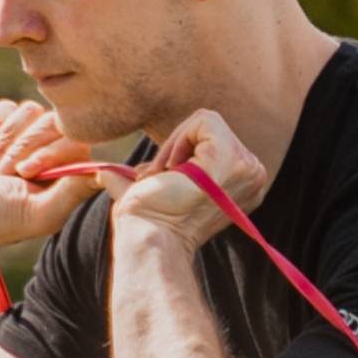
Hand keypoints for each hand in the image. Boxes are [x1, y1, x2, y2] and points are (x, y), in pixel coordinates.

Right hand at [0, 99, 99, 256]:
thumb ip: (74, 191)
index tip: (24, 173)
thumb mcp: (41, 213)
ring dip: (3, 140)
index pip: (74, 140)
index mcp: (68, 176)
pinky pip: (4, 107)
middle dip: (20, 147)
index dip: (48, 152)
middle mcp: (51, 155)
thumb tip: (107, 172)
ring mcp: (24, 139)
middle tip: (3, 174)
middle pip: (49, 122)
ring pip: (26, 110)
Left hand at [93, 109, 269, 252]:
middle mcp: (255, 176)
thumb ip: (146, 177)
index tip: (167, 180)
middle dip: (180, 147)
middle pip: (213, 129)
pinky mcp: (231, 159)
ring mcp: (248, 169)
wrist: (151, 236)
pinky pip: (206, 120)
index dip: (184, 153)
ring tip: (170, 177)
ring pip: (208, 123)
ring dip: (177, 145)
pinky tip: (175, 170)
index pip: (215, 141)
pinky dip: (181, 138)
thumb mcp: (159, 191)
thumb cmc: (151, 221)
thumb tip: (102, 174)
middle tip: (165, 179)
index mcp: (244, 184)